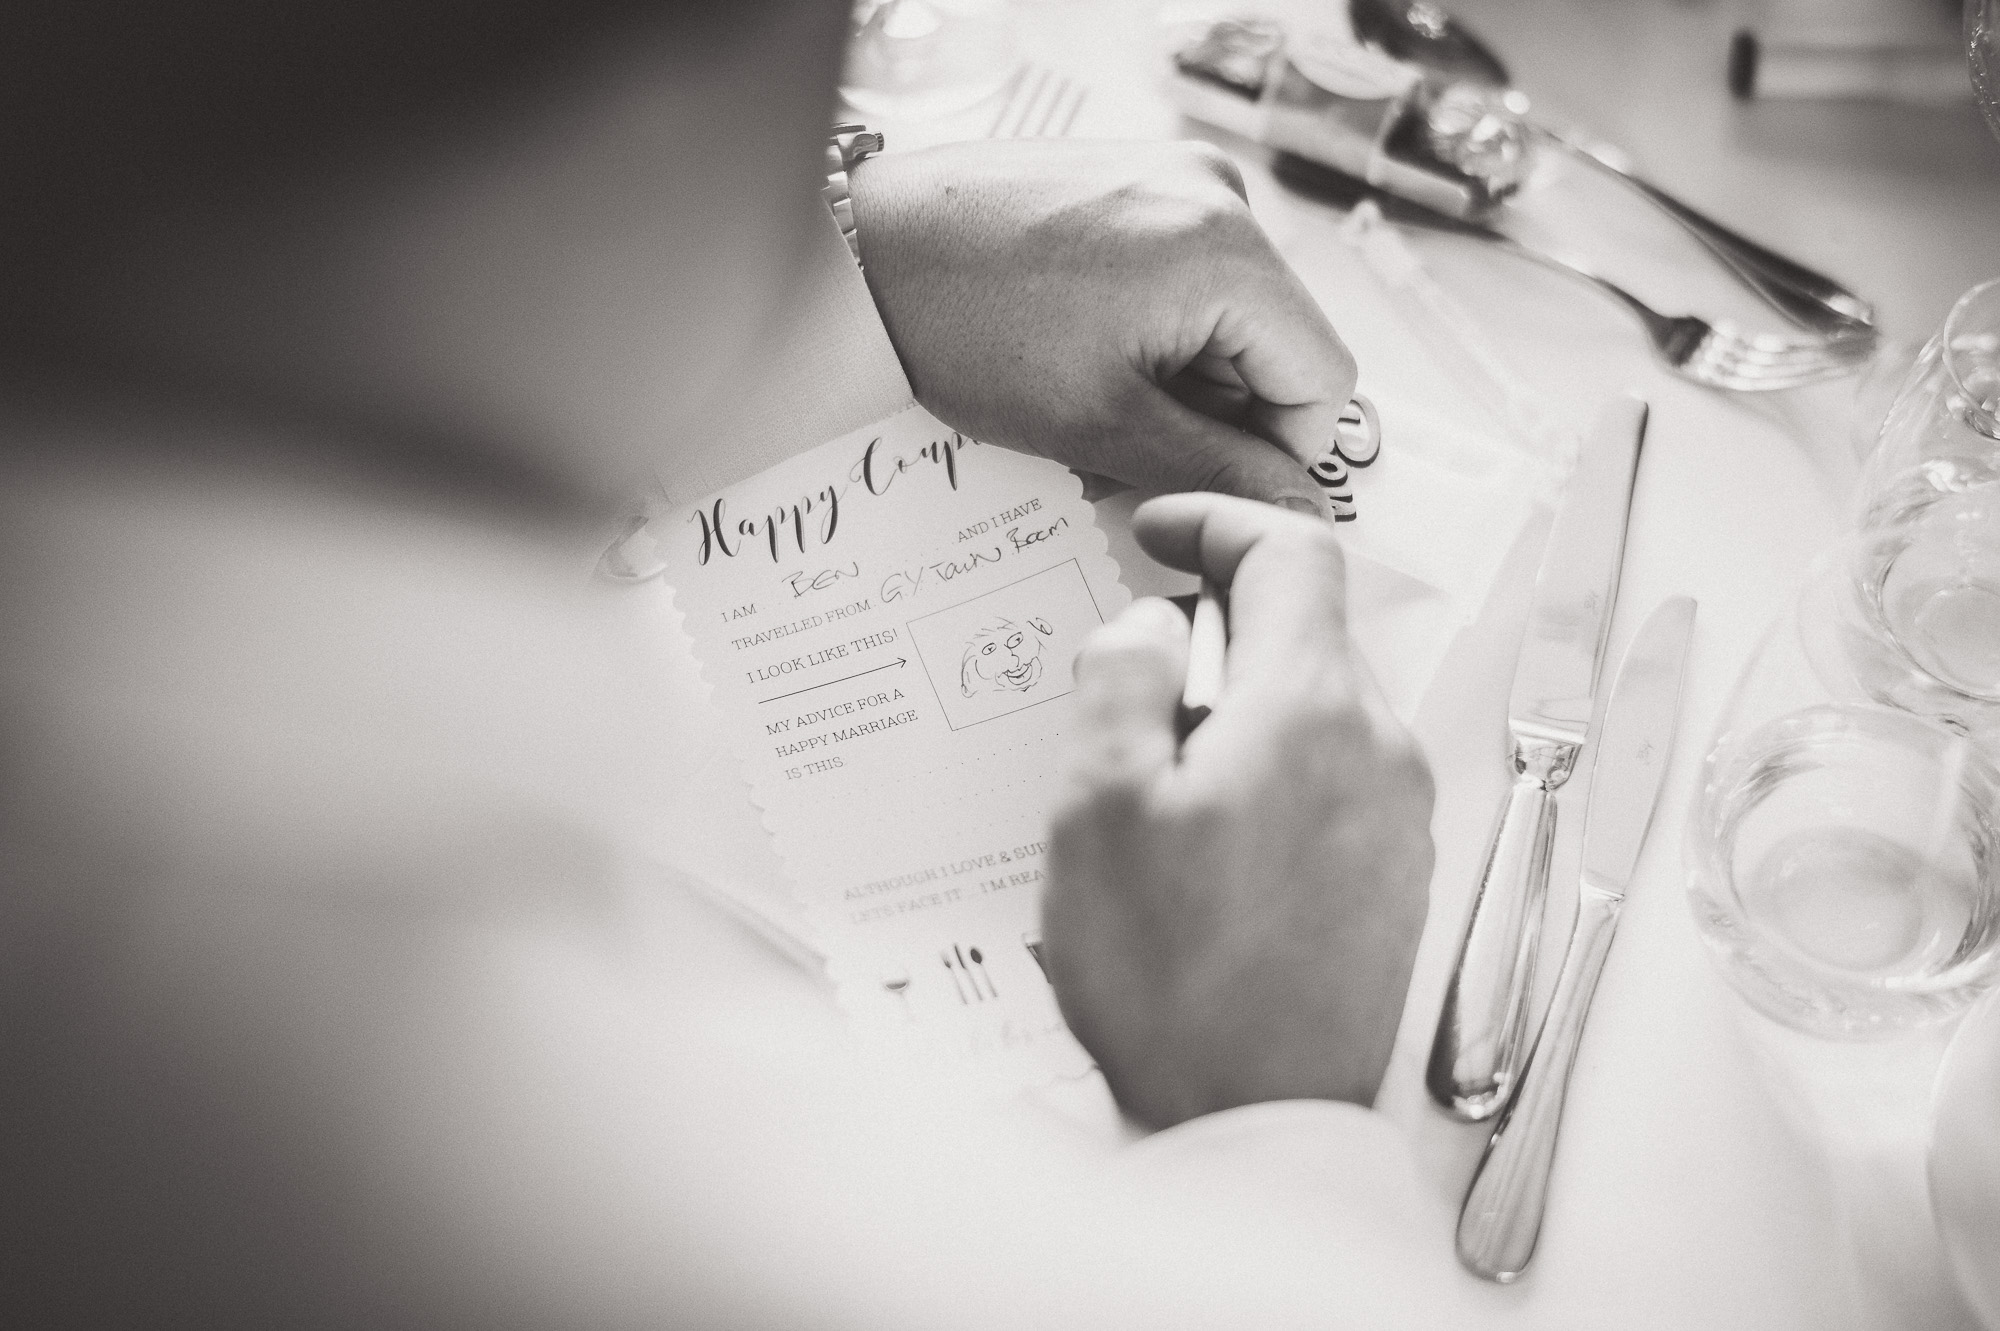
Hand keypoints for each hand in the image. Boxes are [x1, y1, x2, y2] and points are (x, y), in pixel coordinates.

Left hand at [849, 140, 1355, 516]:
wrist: (859, 252)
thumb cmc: (962, 327)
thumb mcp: (1102, 425)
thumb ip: (1216, 473)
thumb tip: (1301, 514)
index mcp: (1227, 248)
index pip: (1324, 379)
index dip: (1274, 451)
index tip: (1200, 476)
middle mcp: (1218, 191)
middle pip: (1278, 341)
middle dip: (1217, 406)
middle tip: (1125, 434)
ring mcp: (1176, 174)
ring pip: (1231, 314)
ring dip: (1180, 370)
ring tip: (1089, 382)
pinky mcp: (1136, 176)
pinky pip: (1188, 274)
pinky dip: (1153, 325)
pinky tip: (1081, 341)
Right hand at [1042, 493, 1432, 1127]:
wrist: (1256, 1127)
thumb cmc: (1171, 978)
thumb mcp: (1098, 806)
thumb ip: (1125, 677)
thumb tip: (1156, 623)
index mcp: (1313, 710)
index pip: (1293, 551)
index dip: (1217, 519)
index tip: (1156, 532)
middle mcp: (1381, 750)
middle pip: (1306, 632)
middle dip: (1217, 629)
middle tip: (1132, 688)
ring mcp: (1401, 821)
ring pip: (1318, 711)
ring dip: (1241, 711)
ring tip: (1159, 796)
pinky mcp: (1396, 881)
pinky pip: (1335, 782)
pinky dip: (1273, 774)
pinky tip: (1211, 853)